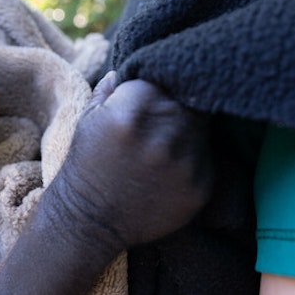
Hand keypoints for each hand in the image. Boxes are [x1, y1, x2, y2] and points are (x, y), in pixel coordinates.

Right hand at [52, 71, 212, 250]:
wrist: (88, 223)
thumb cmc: (86, 167)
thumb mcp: (89, 121)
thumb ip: (110, 91)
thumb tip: (124, 71)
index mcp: (133, 110)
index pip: (165, 78)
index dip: (160, 86)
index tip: (154, 97)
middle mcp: (164, 134)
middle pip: (189, 101)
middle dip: (178, 107)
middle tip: (163, 123)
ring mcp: (186, 162)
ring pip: (202, 129)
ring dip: (189, 133)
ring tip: (165, 148)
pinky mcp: (201, 187)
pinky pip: (208, 160)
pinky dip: (195, 161)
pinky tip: (172, 172)